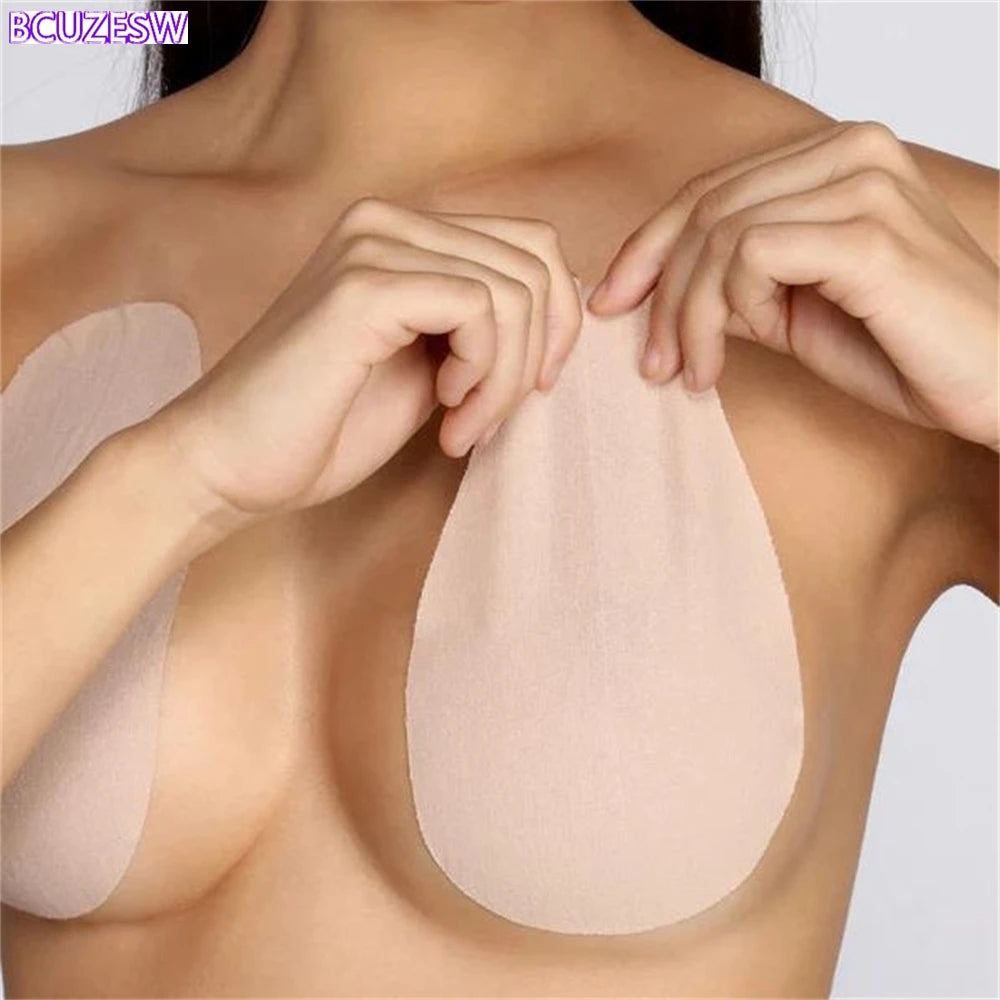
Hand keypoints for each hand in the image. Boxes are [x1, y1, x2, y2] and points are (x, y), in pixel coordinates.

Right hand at [153, 196, 581, 530]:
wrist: (231, 465)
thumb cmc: (323, 426)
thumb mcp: (429, 368)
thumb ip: (481, 329)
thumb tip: (560, 311)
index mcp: (402, 234)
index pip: (531, 246)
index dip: (554, 323)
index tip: (525, 392)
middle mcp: (388, 220)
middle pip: (536, 259)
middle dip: (536, 354)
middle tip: (488, 418)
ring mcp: (372, 244)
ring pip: (516, 289)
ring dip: (506, 378)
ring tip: (461, 427)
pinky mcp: (364, 284)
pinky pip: (481, 309)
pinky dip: (485, 376)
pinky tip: (446, 417)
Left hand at [587, 120, 998, 449]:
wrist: (996, 386)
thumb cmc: (904, 351)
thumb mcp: (797, 312)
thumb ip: (738, 285)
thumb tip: (664, 287)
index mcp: (836, 158)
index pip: (711, 190)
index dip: (647, 246)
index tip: (612, 302)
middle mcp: (852, 150)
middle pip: (704, 207)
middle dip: (659, 291)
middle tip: (652, 362)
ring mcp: (864, 183)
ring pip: (719, 233)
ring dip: (689, 314)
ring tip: (694, 372)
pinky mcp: (867, 232)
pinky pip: (750, 255)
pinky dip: (725, 310)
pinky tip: (734, 354)